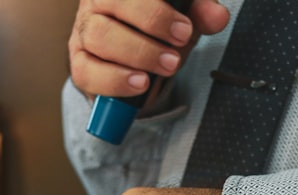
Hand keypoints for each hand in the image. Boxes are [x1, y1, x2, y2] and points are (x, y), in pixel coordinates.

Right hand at [69, 0, 230, 98]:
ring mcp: (84, 30)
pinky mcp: (79, 62)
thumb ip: (200, 13)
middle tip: (177, 51)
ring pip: (99, 36)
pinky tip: (139, 84)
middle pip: (113, 3)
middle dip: (151, 26)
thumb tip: (218, 16)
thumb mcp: (183, 19)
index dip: (157, 9)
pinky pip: (87, 71)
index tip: (184, 29)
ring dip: (137, 54)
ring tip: (166, 67)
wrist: (135, 62)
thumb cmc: (157, 31)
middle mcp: (97, 1)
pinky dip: (115, 81)